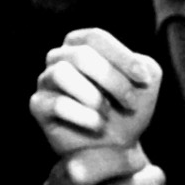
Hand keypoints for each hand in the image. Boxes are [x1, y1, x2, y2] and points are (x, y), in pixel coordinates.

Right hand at [31, 28, 161, 157]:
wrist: (116, 147)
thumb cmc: (128, 108)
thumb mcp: (146, 83)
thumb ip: (145, 65)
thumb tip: (134, 64)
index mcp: (82, 44)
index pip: (96, 38)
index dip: (122, 57)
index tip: (143, 79)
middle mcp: (59, 57)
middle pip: (81, 54)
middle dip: (112, 79)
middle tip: (130, 102)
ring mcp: (45, 80)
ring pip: (62, 73)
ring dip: (93, 95)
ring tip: (108, 113)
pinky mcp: (39, 106)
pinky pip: (57, 104)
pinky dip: (83, 115)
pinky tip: (98, 125)